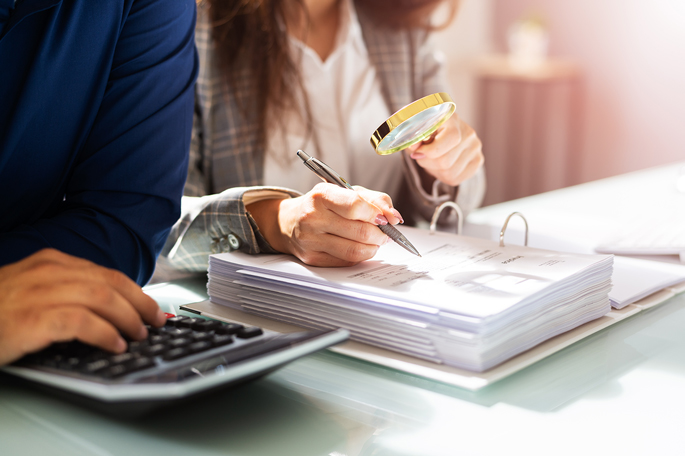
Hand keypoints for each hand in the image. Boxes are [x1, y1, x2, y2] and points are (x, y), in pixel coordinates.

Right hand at [0, 249, 166, 365]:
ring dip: (128, 319)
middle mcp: (49, 271)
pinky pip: (82, 322)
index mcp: (52, 262)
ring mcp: (40, 292)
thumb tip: (112, 307)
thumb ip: (67, 291)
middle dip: (141, 305)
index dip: (137, 292)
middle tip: (155, 323)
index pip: (107, 274)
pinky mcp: (32, 318)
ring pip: (103, 299)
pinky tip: (115, 345)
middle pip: (111, 284)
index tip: (154, 308)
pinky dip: (105, 334)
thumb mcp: (32, 290)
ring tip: (138, 336)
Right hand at [247, 183, 403, 266]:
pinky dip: (360, 256)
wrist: (289, 221)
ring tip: (375, 241)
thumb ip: (374, 199)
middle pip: (360, 231)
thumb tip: (395, 217)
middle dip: (380, 234)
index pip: (355, 206)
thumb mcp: (346, 192)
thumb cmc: (323, 204)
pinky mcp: (312, 258)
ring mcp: (310, 240)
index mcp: (321, 195)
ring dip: (373, 247)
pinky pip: (346, 261)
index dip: (376, 214)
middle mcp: (312, 217)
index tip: (385, 218)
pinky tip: (359, 247)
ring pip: (355, 251)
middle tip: (385, 232)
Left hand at [407, 114, 483, 186]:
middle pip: (446, 161)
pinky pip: (457, 179)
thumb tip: (414, 148)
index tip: (417, 153)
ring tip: (432, 161)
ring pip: (450, 173)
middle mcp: (468, 132)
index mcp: (452, 118)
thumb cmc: (425, 132)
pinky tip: (441, 166)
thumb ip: (413, 139)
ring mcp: (475, 147)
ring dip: (435, 171)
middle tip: (422, 158)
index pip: (451, 138)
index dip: (431, 150)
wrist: (440, 133)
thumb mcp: (415, 133)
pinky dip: (444, 176)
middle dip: (428, 163)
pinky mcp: (478, 160)